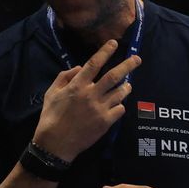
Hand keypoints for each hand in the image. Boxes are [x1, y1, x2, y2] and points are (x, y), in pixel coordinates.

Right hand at [33, 40, 140, 161]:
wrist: (55, 144)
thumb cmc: (51, 117)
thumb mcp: (51, 93)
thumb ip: (64, 77)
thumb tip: (80, 67)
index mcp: (77, 86)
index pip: (94, 64)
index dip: (105, 52)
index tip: (114, 43)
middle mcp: (91, 94)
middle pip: (114, 76)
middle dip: (127, 66)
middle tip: (137, 59)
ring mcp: (100, 108)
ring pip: (120, 93)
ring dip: (126, 87)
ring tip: (127, 85)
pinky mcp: (106, 122)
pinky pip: (120, 109)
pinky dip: (120, 105)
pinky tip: (117, 105)